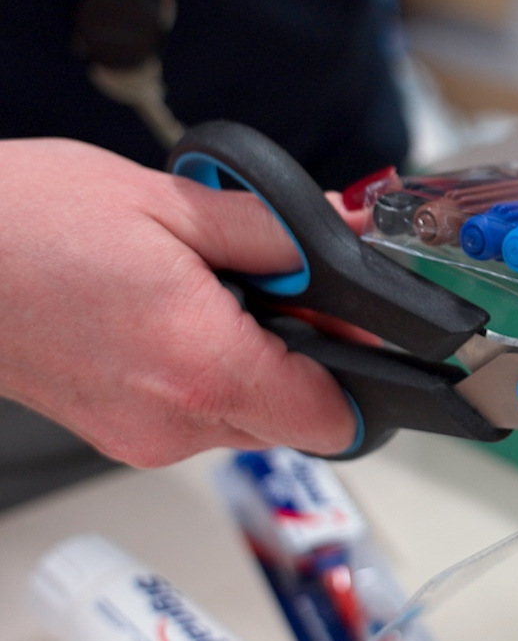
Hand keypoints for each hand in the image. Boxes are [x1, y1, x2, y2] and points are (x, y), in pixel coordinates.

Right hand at [0, 139, 357, 466]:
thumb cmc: (25, 225)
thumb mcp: (171, 204)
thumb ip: (276, 232)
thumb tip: (347, 235)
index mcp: (203, 368)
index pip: (334, 418)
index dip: (362, 369)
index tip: (354, 323)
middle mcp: (175, 422)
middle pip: (296, 420)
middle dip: (311, 359)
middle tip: (288, 289)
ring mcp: (141, 436)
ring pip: (250, 420)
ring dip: (260, 364)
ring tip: (220, 292)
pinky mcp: (117, 432)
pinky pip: (199, 416)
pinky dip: (213, 373)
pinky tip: (184, 314)